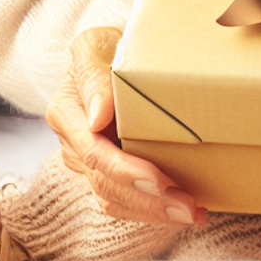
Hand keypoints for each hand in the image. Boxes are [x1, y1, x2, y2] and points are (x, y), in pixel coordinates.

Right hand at [45, 27, 205, 227]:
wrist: (110, 53)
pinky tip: (186, 211)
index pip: (94, 153)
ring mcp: (90, 161)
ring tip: (192, 214)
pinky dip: (152, 209)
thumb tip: (98, 118)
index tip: (158, 180)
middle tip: (186, 207)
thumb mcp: (96, 46)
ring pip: (115, 199)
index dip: (126, 171)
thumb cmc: (108, 46)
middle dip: (147, 200)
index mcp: (67, 114)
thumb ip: (94, 76)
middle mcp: (75, 144)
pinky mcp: (108, 169)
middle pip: (106, 183)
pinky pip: (124, 199)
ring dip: (153, 212)